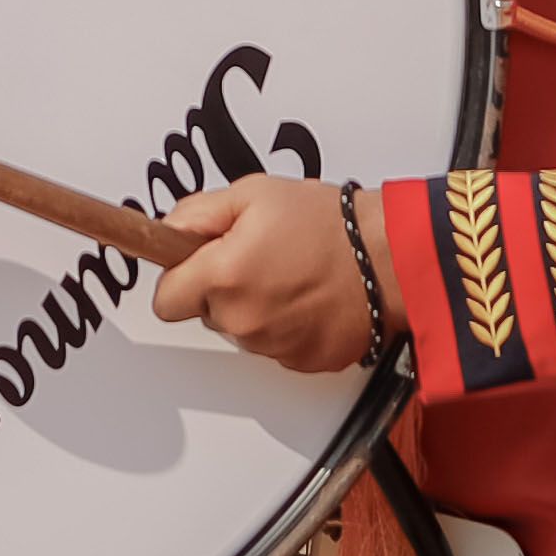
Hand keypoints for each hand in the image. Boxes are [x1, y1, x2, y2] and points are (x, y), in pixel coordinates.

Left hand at [151, 172, 384, 372]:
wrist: (390, 258)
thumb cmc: (331, 226)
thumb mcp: (254, 194)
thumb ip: (198, 214)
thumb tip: (167, 231)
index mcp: (223, 276)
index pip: (164, 301)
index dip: (179, 277)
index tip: (194, 264)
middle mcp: (242, 319)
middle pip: (204, 314)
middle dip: (220, 288)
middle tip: (256, 257)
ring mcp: (271, 345)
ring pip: (240, 330)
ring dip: (254, 307)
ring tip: (289, 273)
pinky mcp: (300, 361)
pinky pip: (274, 345)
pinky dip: (285, 325)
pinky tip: (307, 297)